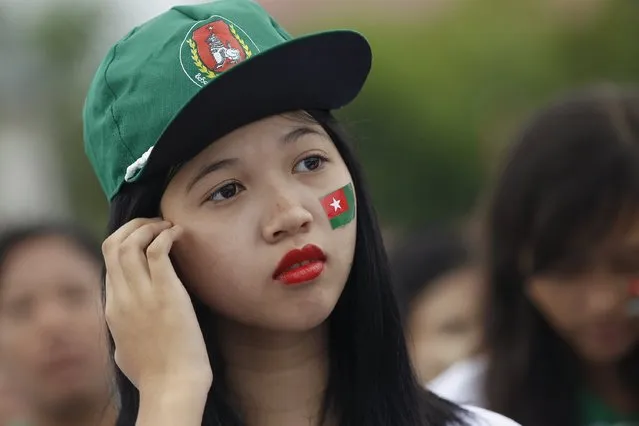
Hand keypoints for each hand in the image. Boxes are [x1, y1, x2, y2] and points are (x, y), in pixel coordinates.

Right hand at [102, 218, 211, 392]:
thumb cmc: (154, 373)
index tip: (146, 237)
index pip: (109, 262)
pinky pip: (157, 251)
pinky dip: (166, 235)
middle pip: (113, 244)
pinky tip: (178, 233)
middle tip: (155, 223)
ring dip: (148, 226)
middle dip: (133, 226)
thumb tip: (121, 322)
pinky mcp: (167, 294)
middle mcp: (122, 297)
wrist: (172, 386)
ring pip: (130, 242)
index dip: (126, 242)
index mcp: (112, 308)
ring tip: (167, 225)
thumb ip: (120, 329)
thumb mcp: (124, 350)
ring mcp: (142, 295)